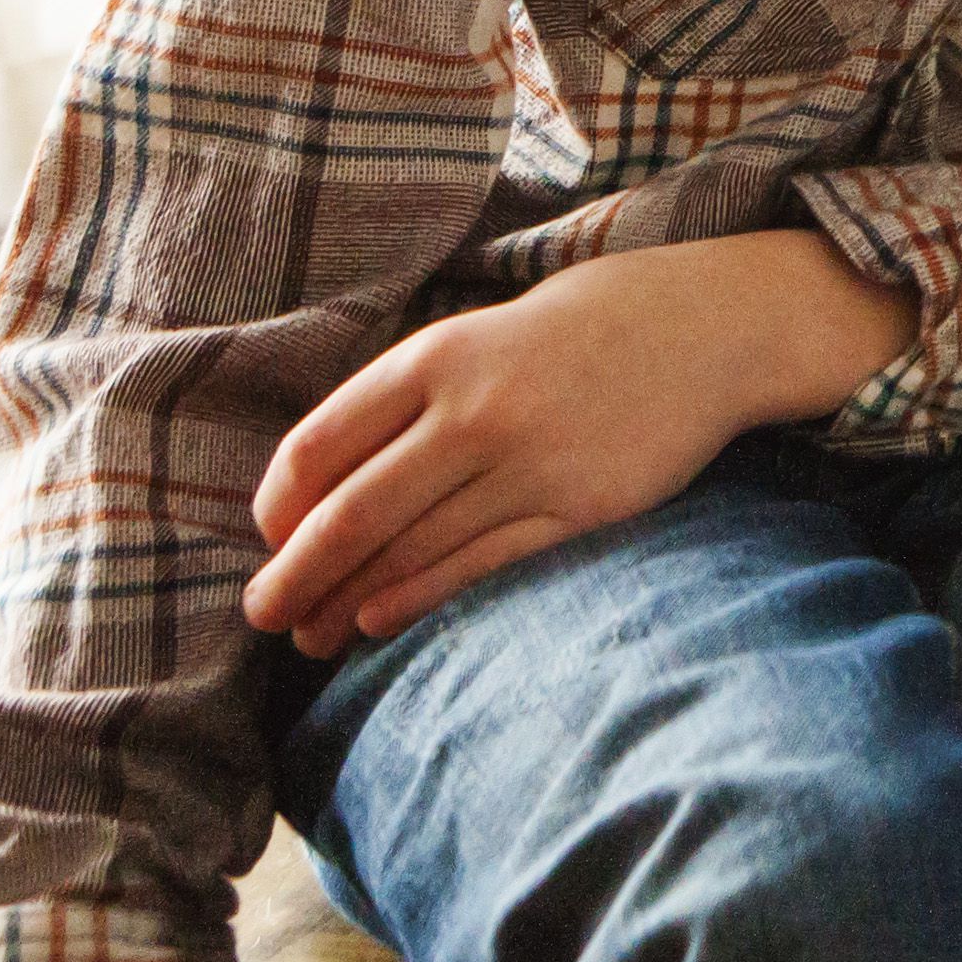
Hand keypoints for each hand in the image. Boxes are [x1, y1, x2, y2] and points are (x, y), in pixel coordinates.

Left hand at [241, 229, 906, 656]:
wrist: (699, 326)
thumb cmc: (570, 334)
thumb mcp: (475, 337)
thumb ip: (402, 399)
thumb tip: (314, 489)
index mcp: (433, 357)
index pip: (318, 447)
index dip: (279, 508)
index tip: (269, 540)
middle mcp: (473, 411)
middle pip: (353, 512)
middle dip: (295, 574)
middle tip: (261, 614)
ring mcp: (528, 462)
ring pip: (410, 548)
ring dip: (347, 599)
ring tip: (310, 635)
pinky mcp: (578, 506)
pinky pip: (479, 564)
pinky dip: (417, 597)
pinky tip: (378, 620)